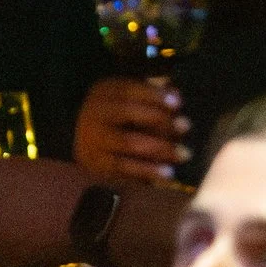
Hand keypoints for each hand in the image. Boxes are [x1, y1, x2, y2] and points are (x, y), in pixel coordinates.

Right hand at [73, 77, 189, 186]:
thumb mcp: (129, 98)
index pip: (129, 90)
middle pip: (129, 114)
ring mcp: (94, 140)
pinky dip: (145, 174)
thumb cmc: (115, 113)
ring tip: (181, 158)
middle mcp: (96, 114)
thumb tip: (177, 97)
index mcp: (104, 92)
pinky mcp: (96, 164)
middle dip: (160, 121)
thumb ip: (153, 96)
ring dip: (157, 151)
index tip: (178, 103)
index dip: (154, 96)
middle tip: (186, 127)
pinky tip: (164, 176)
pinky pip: (122, 170)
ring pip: (127, 144)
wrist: (78, 135)